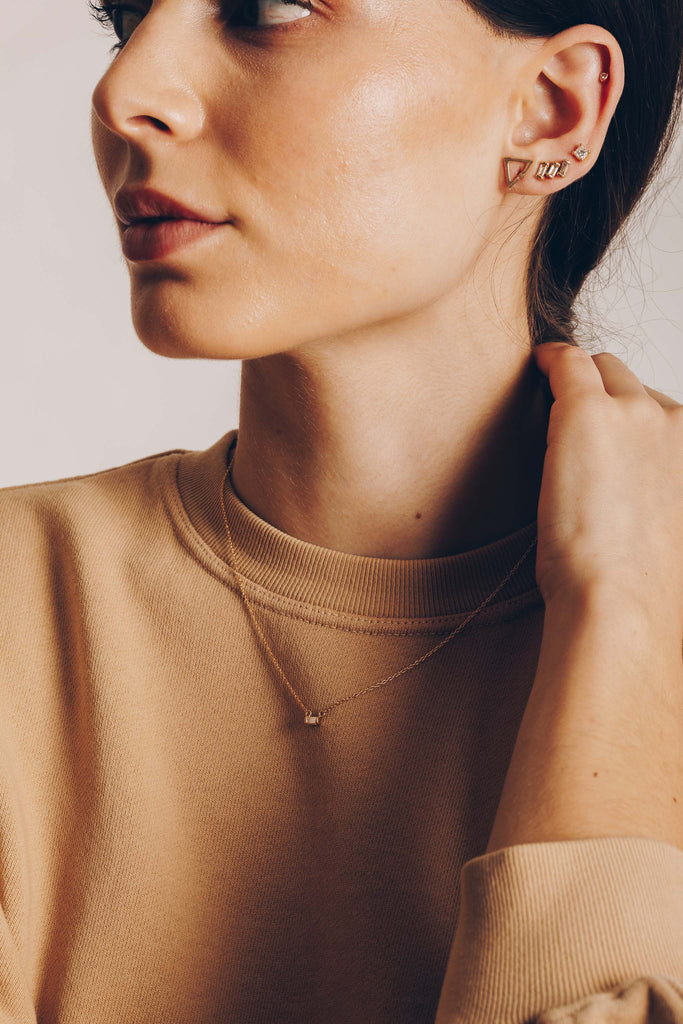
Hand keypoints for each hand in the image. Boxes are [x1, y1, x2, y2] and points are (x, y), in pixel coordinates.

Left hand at [483, 342, 682, 854]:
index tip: (611, 439)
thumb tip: (640, 518)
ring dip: (582, 383)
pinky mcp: (586, 410)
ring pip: (605, 371)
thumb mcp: (665, 546)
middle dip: (608, 396)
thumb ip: (658, 512)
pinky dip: (552, 362)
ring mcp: (635, 413)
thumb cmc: (639, 596)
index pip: (666, 416)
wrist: (620, 605)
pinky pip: (568, 362)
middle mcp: (679, 427)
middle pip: (637, 387)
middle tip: (575, 420)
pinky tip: (538, 365)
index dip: (633, 425)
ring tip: (553, 398)